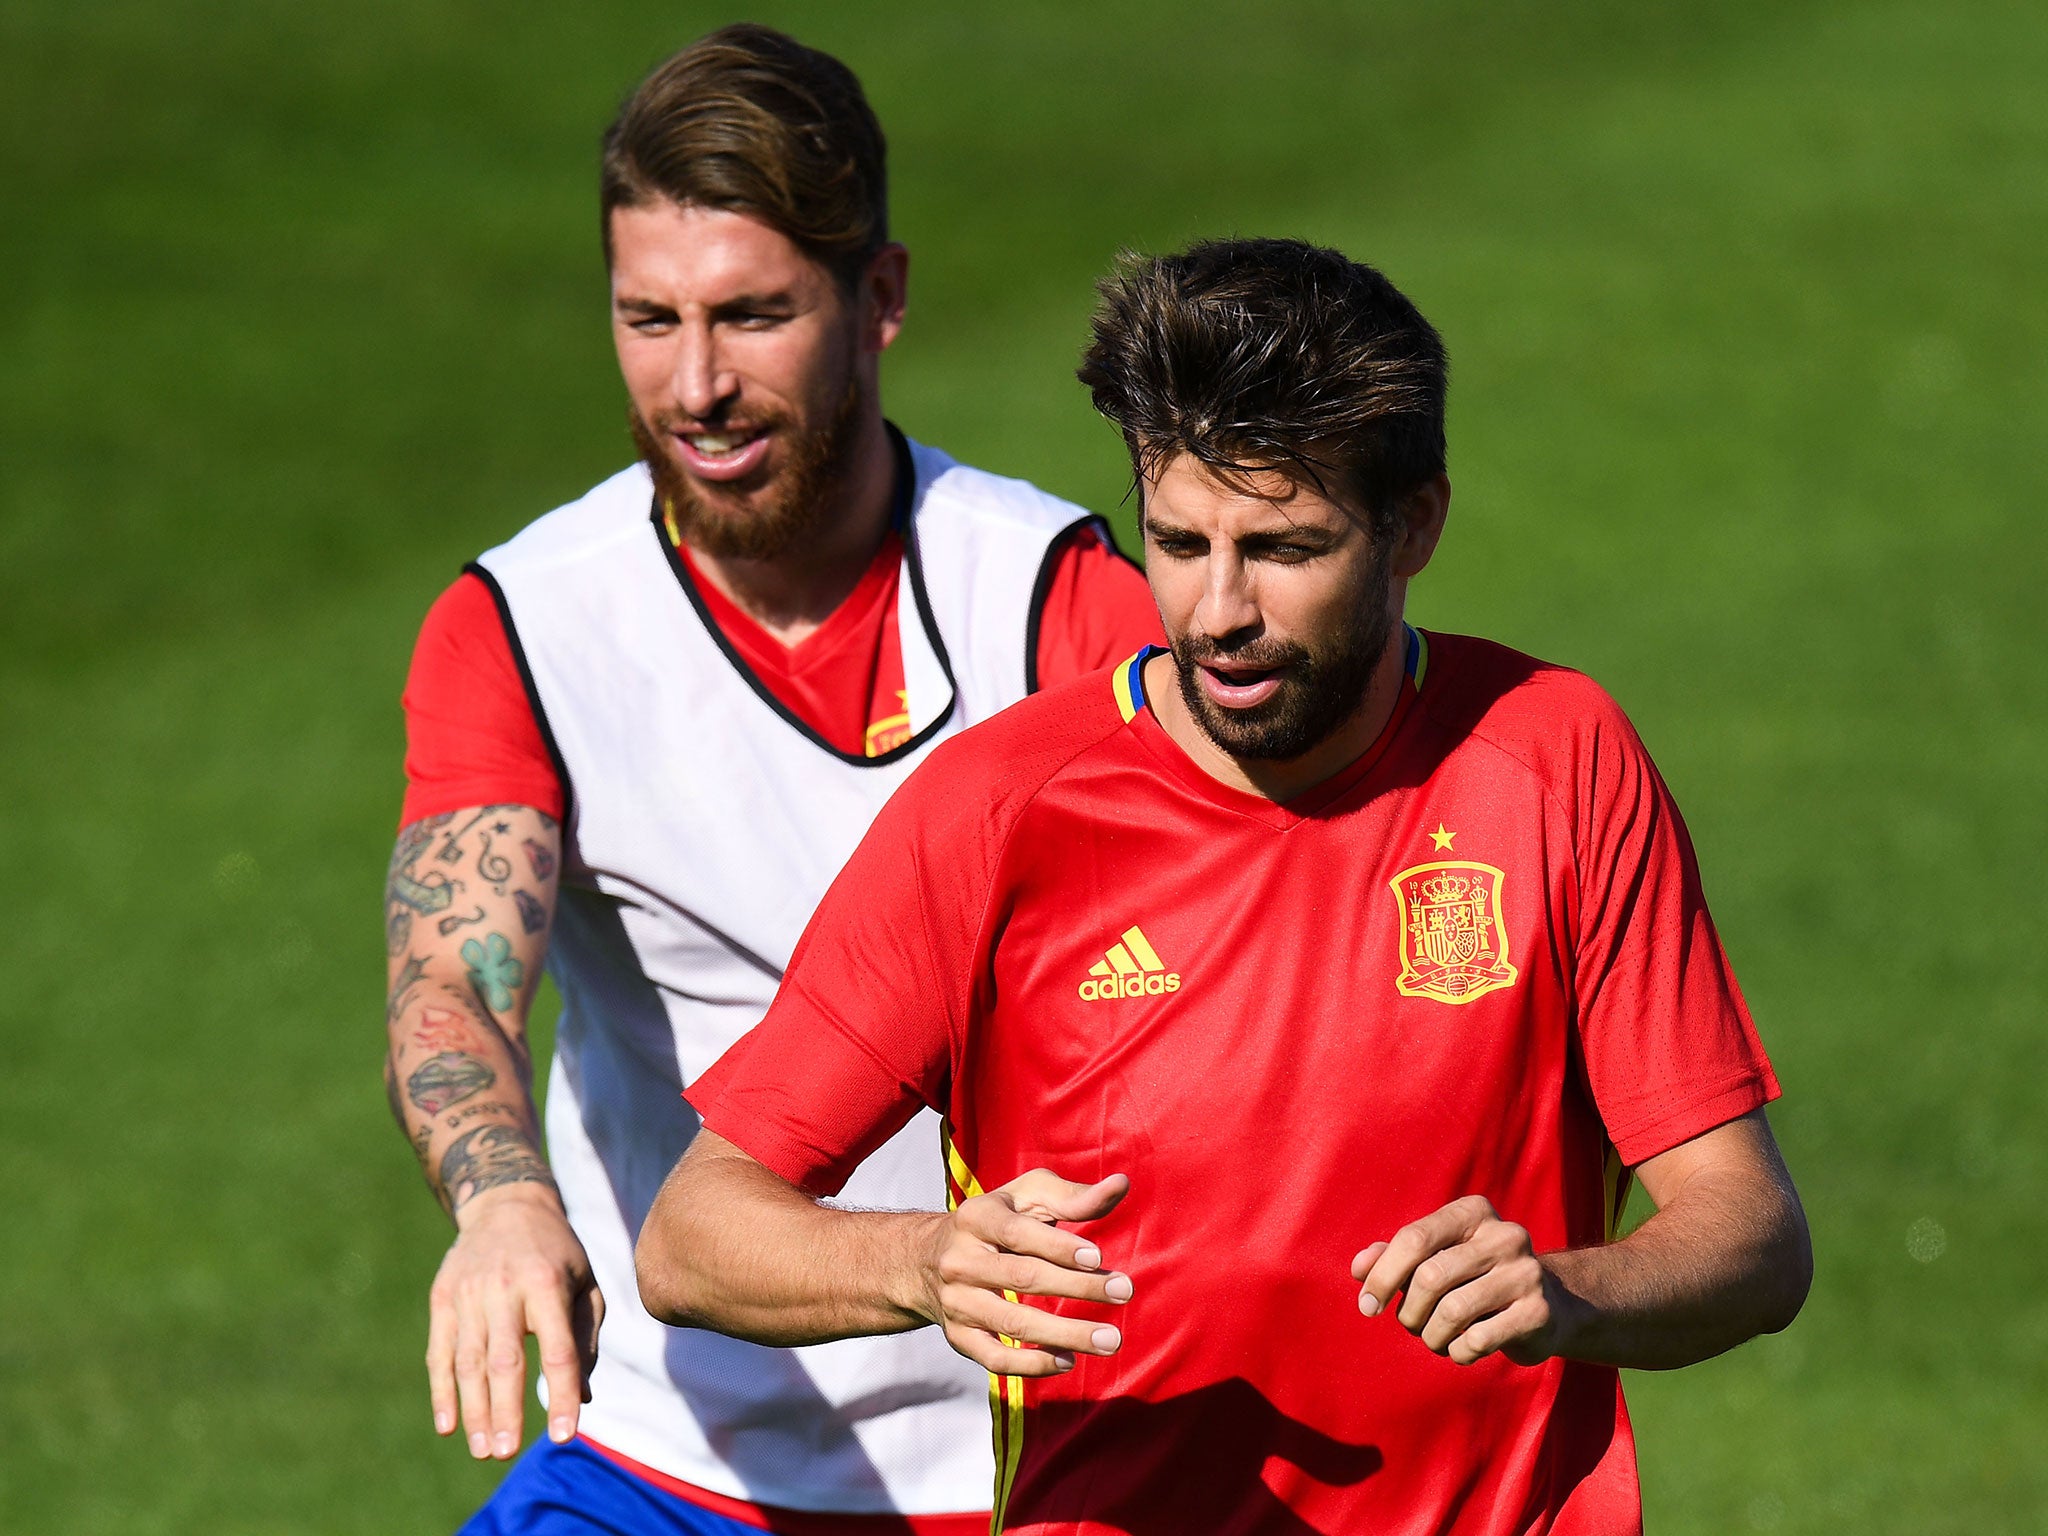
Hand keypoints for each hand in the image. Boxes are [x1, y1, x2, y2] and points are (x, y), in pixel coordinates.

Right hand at [427, 1184, 604, 1457]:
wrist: (506, 1204)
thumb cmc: (558, 1253)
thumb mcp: (585, 1284)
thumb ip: (586, 1339)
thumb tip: (584, 1398)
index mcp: (548, 1285)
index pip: (559, 1351)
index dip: (562, 1395)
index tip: (564, 1436)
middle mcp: (506, 1289)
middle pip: (505, 1360)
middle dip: (505, 1411)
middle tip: (505, 1454)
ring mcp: (469, 1294)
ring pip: (469, 1362)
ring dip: (473, 1410)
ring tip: (482, 1449)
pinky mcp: (443, 1299)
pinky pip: (439, 1352)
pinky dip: (442, 1392)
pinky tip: (448, 1425)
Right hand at [918, 1169, 1131, 1376]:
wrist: (929, 1260)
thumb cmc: (998, 1220)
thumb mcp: (1027, 1197)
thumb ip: (1073, 1196)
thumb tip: (1121, 1184)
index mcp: (976, 1217)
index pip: (1017, 1234)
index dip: (1058, 1246)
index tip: (1098, 1257)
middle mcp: (960, 1261)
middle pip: (1022, 1278)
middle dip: (1077, 1287)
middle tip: (1124, 1291)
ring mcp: (957, 1302)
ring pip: (1013, 1323)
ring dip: (1066, 1333)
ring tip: (1110, 1339)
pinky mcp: (959, 1337)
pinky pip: (995, 1358)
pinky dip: (1033, 1364)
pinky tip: (1069, 1360)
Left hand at [1350, 1195, 1572, 1366]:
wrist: (1549, 1306)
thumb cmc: (1473, 1279)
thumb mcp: (1434, 1259)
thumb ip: (1392, 1257)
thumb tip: (1360, 1267)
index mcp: (1472, 1212)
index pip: (1415, 1238)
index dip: (1383, 1275)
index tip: (1367, 1306)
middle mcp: (1504, 1235)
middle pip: (1430, 1277)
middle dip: (1409, 1311)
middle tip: (1411, 1324)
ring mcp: (1526, 1273)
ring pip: (1452, 1311)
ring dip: (1431, 1336)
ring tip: (1434, 1338)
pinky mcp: (1538, 1312)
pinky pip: (1477, 1339)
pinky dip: (1457, 1352)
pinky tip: (1461, 1348)